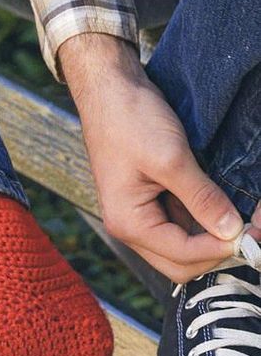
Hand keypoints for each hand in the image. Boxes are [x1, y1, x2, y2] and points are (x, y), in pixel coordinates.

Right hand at [59, 33, 246, 282]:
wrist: (108, 92)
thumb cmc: (131, 121)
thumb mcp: (171, 159)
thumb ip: (202, 199)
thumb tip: (231, 231)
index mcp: (128, 224)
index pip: (182, 256)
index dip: (219, 248)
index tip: (250, 232)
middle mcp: (129, 229)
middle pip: (179, 264)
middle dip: (214, 252)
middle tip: (246, 230)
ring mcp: (137, 218)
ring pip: (180, 248)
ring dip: (209, 237)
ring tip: (236, 214)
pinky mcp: (146, 204)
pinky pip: (177, 226)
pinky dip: (200, 221)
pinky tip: (216, 204)